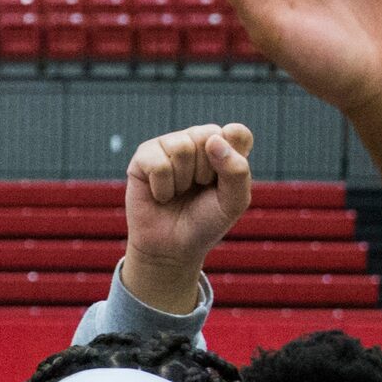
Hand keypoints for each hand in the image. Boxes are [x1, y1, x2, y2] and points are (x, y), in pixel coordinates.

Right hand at [121, 122, 253, 312]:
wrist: (171, 249)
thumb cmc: (205, 223)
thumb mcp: (233, 203)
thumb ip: (237, 170)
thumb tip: (214, 140)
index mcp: (223, 147)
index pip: (237, 133)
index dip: (232, 158)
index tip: (223, 183)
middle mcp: (196, 140)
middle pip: (207, 136)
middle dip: (205, 173)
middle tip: (197, 189)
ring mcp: (168, 145)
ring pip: (181, 147)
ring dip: (182, 180)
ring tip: (178, 192)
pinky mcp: (144, 156)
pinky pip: (158, 163)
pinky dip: (162, 188)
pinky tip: (161, 194)